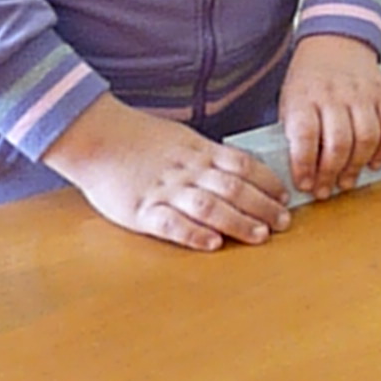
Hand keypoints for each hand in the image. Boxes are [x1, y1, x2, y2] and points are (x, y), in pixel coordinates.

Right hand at [40, 95, 289, 251]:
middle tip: (284, 222)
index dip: (267, 181)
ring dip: (239, 222)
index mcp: (197, 150)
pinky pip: (171, 224)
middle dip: (263, 205)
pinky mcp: (141, 210)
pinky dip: (193, 234)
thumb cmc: (137, 137)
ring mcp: (165, 190)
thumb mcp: (179, 137)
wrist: (96, 136)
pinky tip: (213, 244)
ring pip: (210, 206)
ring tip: (261, 236)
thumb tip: (234, 166)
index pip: (242, 164)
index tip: (284, 195)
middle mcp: (187, 170)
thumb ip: (204, 153)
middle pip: (233, 188)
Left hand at [279, 34, 380, 199]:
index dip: (305, 166)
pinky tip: (374, 163)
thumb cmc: (309, 79)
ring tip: (348, 180)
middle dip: (332, 174)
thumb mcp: (289, 101)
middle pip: (339, 143)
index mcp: (305, 96)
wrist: (335, 41)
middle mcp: (334, 94)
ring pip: (366, 138)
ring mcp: (362, 93)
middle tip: (327, 189)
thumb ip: (293, 134)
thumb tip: (298, 173)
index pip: (306, 136)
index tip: (304, 184)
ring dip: (358, 166)